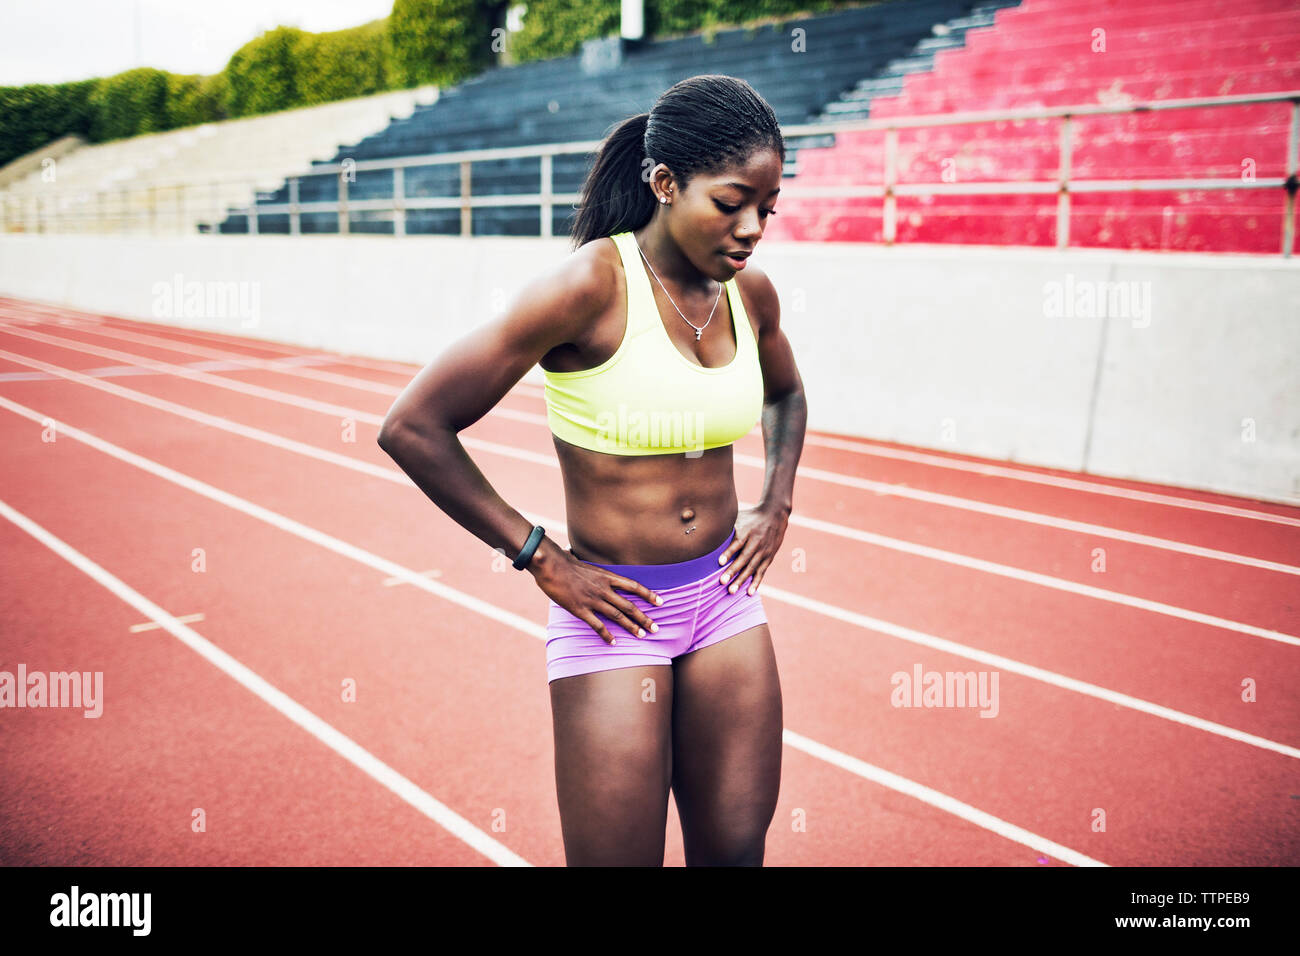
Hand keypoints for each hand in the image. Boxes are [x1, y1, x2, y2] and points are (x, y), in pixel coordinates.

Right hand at [531, 548, 663, 644]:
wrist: (551, 565)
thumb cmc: (567, 563)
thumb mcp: (589, 566)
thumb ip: (599, 574)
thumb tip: (604, 575)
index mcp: (607, 576)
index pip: (634, 586)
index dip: (648, 594)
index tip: (661, 602)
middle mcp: (604, 589)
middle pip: (629, 605)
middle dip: (644, 618)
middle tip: (656, 628)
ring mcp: (593, 600)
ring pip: (617, 616)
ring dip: (631, 627)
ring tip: (642, 636)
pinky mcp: (581, 609)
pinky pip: (597, 625)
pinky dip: (606, 635)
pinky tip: (613, 642)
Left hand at [717, 504, 788, 595]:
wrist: (775, 515)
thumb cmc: (751, 517)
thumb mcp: (739, 516)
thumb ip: (727, 525)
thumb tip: (708, 530)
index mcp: (747, 532)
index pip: (737, 543)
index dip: (729, 552)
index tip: (720, 562)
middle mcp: (756, 542)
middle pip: (744, 558)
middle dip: (733, 571)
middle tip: (722, 581)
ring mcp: (763, 551)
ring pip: (752, 568)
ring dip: (742, 580)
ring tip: (732, 591)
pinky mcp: (769, 557)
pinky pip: (761, 572)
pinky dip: (756, 582)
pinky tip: (749, 592)